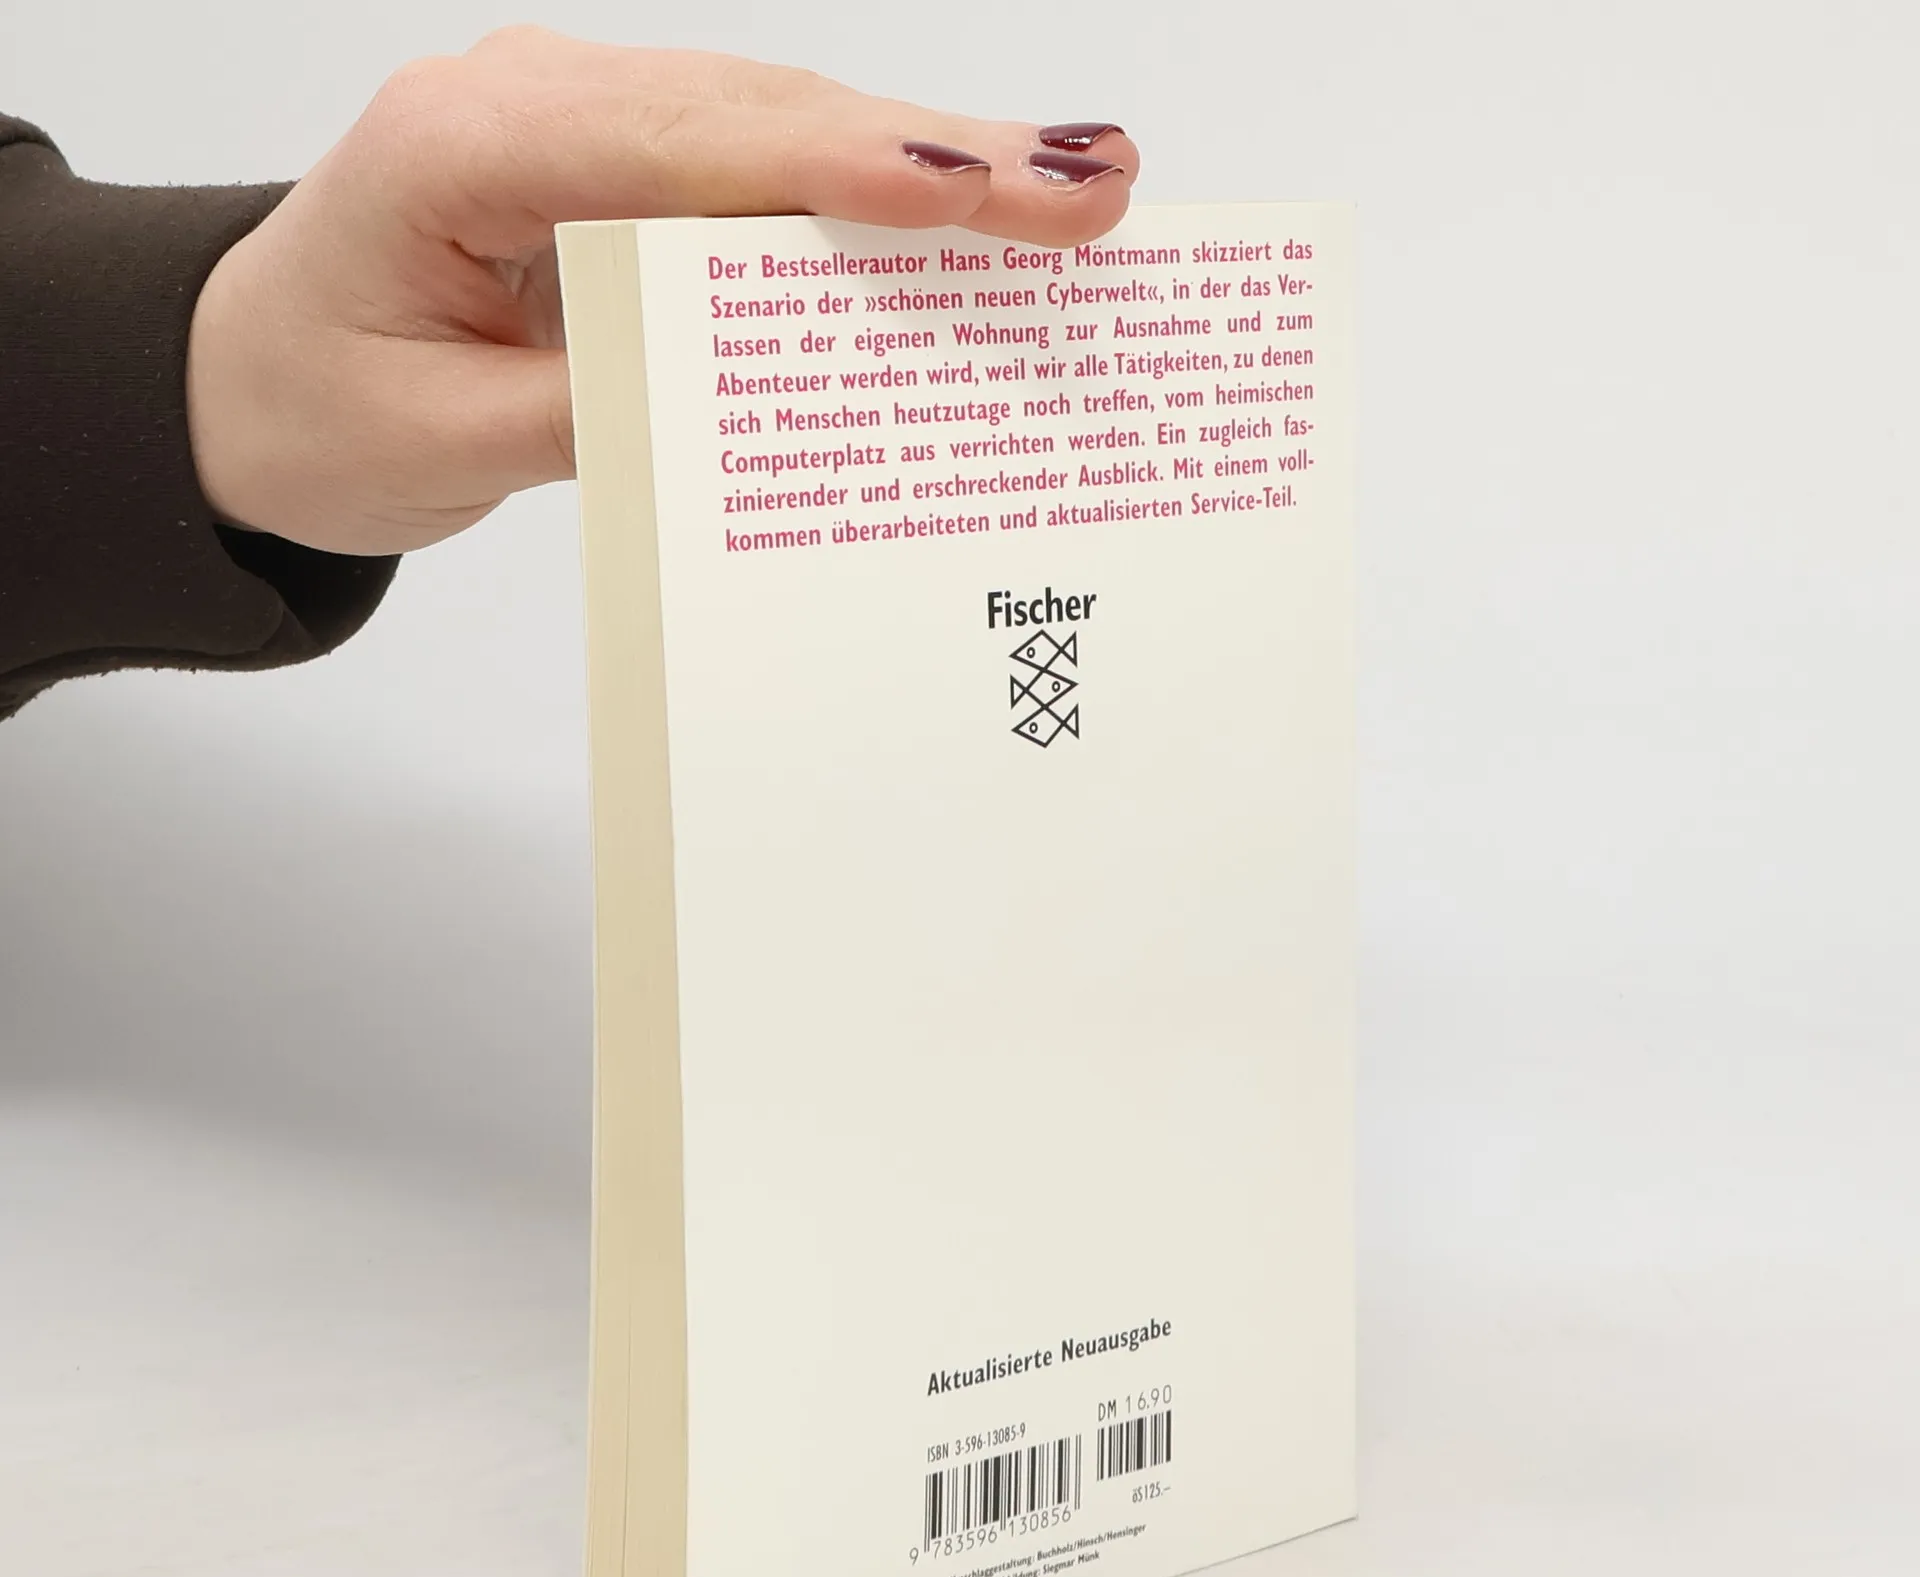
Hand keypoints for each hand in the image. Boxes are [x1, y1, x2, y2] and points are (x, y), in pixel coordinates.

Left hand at [185, 30, 1137, 556]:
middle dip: (939, 155)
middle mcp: (542, 103)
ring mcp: (595, 126)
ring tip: (1078, 192)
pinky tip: (979, 217)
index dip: (835, 166)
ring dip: (934, 167)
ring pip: (788, 131)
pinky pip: (770, 177)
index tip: (968, 191)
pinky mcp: (636, 173)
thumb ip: (587, 417)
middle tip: (1094, 187)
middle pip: (767, 117)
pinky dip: (876, 201)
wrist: (255, 379)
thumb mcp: (439, 441)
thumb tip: (745, 410)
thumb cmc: (317, 402)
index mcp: (463, 146)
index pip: (679, 147)